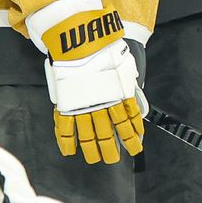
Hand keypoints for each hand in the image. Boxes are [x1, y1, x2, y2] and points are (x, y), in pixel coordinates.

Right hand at [47, 41, 145, 164]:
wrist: (82, 44)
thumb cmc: (106, 52)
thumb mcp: (125, 68)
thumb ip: (129, 87)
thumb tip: (135, 103)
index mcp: (119, 96)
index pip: (128, 122)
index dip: (132, 136)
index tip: (136, 146)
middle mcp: (102, 105)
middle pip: (108, 134)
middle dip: (112, 149)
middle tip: (114, 158)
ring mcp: (82, 107)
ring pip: (88, 136)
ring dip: (93, 149)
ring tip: (96, 159)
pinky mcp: (66, 105)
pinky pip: (65, 128)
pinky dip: (66, 141)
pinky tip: (69, 151)